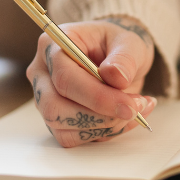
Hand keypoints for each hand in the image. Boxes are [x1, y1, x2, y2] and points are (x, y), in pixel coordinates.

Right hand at [25, 16, 156, 146]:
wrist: (118, 56)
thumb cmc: (117, 43)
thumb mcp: (129, 41)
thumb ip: (124, 58)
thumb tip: (115, 77)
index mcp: (52, 46)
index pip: (64, 78)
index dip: (97, 96)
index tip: (129, 106)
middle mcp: (42, 73)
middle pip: (55, 107)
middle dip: (99, 116)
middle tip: (135, 110)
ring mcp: (46, 98)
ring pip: (63, 128)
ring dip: (104, 127)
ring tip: (137, 109)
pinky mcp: (57, 118)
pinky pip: (73, 137)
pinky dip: (104, 133)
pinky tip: (127, 119)